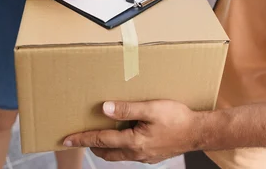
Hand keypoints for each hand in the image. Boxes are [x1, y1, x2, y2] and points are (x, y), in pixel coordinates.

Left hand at [63, 100, 202, 163]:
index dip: (82, 138)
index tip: (66, 139)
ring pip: (118, 155)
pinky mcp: (153, 156)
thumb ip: (128, 109)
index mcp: (133, 141)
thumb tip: (105, 109)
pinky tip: (125, 137)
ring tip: (100, 137)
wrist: (199, 132)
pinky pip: (130, 154)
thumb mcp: (152, 108)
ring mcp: (145, 157)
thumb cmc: (178, 118)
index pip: (101, 140)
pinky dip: (120, 147)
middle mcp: (136, 153)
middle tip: (80, 137)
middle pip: (106, 152)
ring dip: (106, 147)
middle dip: (92, 145)